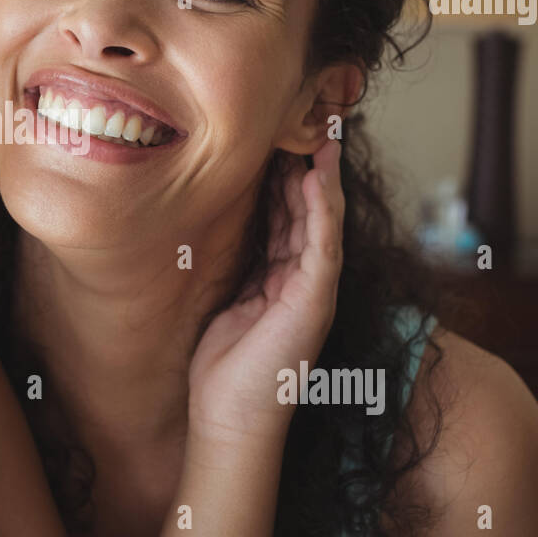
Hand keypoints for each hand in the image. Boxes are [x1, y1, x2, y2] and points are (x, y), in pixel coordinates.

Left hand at [187, 138, 345, 444]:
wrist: (230, 418)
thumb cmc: (224, 367)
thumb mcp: (227, 300)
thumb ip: (236, 264)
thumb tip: (213, 225)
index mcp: (282, 275)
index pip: (289, 213)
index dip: (287, 172)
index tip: (278, 133)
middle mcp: (304, 277)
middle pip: (309, 208)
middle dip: (309, 163)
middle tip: (308, 117)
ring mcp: (314, 289)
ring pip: (323, 218)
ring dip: (323, 175)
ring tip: (323, 133)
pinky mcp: (315, 301)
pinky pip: (323, 244)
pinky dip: (322, 209)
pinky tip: (316, 176)